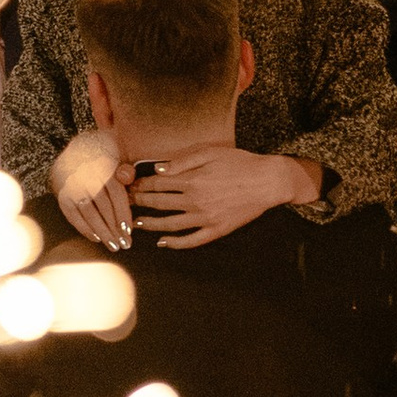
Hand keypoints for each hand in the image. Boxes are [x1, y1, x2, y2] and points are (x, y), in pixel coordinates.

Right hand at [55, 132, 134, 250]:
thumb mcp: (117, 160)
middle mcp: (86, 174)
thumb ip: (125, 170)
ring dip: (102, 232)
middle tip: (125, 244)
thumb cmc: (104, 161)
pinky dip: (85, 229)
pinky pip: (73, 215)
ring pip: (89, 213)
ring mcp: (71, 185)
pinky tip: (96, 238)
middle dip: (115, 228)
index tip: (129, 230)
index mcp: (103, 164)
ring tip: (113, 245)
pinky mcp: (61, 194)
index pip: (115, 193)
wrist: (78, 152)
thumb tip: (127, 177)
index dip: (123, 213)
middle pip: (103, 206)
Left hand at [130, 144, 316, 245]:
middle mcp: (195, 201)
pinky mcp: (216, 230)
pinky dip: (175, 243)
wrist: (269, 181)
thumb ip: (183, 161)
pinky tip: (163, 242)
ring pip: (170, 224)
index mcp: (192, 180)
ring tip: (136, 224)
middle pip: (159, 203)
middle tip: (127, 203)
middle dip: (140, 203)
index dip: (141, 185)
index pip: (157, 184)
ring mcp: (205, 218)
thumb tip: (158, 169)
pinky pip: (191, 241)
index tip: (130, 186)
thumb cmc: (241, 163)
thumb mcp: (211, 152)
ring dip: (150, 224)